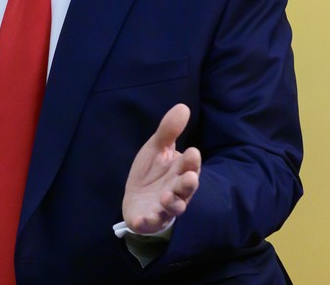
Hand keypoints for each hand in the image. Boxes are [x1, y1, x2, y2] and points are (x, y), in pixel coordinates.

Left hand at [122, 103, 200, 234]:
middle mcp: (177, 190)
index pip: (190, 165)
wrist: (137, 199)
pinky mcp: (150, 219)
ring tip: (166, 196)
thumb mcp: (157, 148)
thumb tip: (183, 106)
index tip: (192, 152)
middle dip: (188, 183)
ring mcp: (164, 207)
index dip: (191, 161)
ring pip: (174, 207)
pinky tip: (143, 218)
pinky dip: (148, 221)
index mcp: (180, 171)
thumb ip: (169, 131)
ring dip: (172, 202)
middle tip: (190, 178)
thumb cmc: (152, 172)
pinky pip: (151, 222)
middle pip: (186, 188)